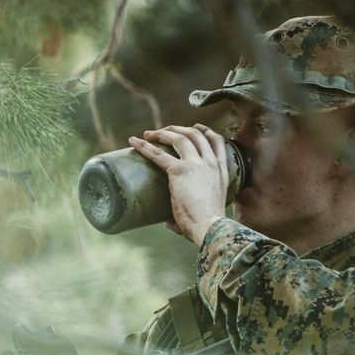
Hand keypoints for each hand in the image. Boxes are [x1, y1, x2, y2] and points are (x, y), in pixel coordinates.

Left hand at [130, 124, 227, 244]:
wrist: (210, 227)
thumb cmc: (208, 226)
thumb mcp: (209, 210)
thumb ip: (189, 211)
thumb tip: (167, 222)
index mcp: (221, 170)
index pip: (217, 140)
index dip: (204, 131)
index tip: (194, 128)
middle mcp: (210, 163)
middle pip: (195, 134)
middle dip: (178, 129)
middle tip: (165, 131)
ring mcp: (196, 164)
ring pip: (179, 138)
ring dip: (163, 132)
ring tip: (148, 134)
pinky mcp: (179, 170)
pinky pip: (158, 154)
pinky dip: (144, 146)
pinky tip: (134, 141)